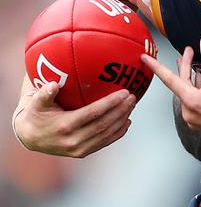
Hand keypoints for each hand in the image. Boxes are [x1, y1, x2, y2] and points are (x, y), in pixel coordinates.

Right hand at [15, 82, 135, 157]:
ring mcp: (78, 149)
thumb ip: (44, 94)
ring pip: (107, 134)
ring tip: (132, 105)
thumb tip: (53, 84)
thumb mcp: (37, 103)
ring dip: (122, 119)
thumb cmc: (36, 114)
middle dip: (121, 110)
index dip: (111, 103)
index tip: (124, 92)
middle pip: (104, 124)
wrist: (30, 138)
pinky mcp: (82, 153)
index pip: (93, 113)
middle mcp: (73, 140)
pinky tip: (126, 121)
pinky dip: (118, 133)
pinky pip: (104, 142)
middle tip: (133, 97)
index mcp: (65, 126)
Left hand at [142, 35, 200, 147]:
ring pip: (187, 94)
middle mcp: (188, 111)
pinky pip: (193, 104)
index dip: (156, 66)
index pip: (168, 79)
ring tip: (196, 68)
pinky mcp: (199, 124)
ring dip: (191, 80)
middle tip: (188, 53)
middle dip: (184, 67)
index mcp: (191, 99)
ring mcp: (193, 119)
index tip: (145, 59)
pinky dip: (196, 92)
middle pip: (181, 85)